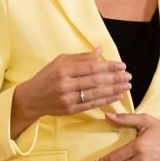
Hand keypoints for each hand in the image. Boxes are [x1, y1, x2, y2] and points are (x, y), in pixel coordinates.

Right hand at [12, 49, 131, 135]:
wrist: (31, 98)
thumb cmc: (46, 77)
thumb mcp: (59, 62)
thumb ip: (81, 57)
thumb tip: (100, 50)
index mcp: (63, 69)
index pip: (91, 67)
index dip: (109, 66)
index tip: (122, 65)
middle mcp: (65, 84)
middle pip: (95, 80)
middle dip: (114, 78)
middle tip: (128, 76)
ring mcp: (67, 98)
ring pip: (95, 93)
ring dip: (114, 90)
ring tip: (127, 86)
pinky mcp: (70, 110)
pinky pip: (91, 104)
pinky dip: (105, 100)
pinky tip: (116, 96)